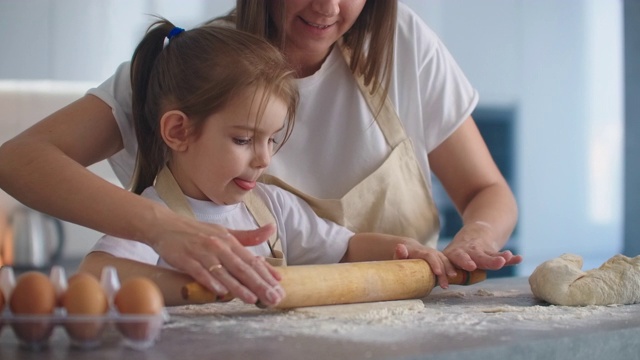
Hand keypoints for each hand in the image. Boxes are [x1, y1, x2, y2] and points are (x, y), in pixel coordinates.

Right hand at [148, 214, 284, 306]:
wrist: (165, 225)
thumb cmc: (197, 232)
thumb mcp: (224, 232)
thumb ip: (248, 236)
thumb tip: (272, 229)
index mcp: (229, 241)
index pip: (251, 260)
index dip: (266, 273)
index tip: (279, 286)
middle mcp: (218, 246)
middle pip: (241, 267)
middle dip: (259, 284)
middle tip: (272, 298)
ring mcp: (202, 252)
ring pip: (223, 272)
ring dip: (238, 286)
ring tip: (252, 299)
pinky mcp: (185, 259)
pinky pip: (199, 272)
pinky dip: (210, 281)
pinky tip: (220, 291)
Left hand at [393, 242, 456, 288]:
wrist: (407, 249)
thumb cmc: (401, 256)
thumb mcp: (398, 255)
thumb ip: (399, 253)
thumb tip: (399, 247)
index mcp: (419, 251)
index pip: (429, 255)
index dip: (434, 263)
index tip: (438, 273)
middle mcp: (429, 251)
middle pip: (439, 259)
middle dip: (444, 271)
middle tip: (445, 285)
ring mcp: (435, 254)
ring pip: (445, 260)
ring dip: (449, 270)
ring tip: (449, 283)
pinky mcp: (438, 259)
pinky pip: (446, 262)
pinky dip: (451, 269)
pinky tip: (454, 278)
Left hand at [443, 221, 521, 271]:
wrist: (476, 233)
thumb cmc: (458, 254)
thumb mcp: (450, 258)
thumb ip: (446, 272)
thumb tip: (438, 283)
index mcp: (456, 254)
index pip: (456, 259)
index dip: (459, 264)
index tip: (464, 269)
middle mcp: (469, 252)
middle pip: (473, 256)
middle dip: (476, 260)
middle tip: (477, 265)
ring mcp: (482, 252)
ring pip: (489, 256)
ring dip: (497, 258)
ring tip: (505, 258)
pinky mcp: (494, 253)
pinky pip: (502, 256)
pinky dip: (510, 259)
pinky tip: (519, 258)